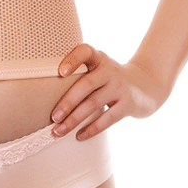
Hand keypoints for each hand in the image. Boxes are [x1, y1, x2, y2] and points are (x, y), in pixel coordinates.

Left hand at [50, 43, 170, 139]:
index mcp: (98, 58)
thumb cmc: (109, 78)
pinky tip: (79, 136)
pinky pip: (107, 119)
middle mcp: (109, 70)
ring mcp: (120, 86)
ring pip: (93, 104)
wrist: (146, 85)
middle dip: (67, 102)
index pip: (85, 51)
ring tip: (58, 131)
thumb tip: (42, 92)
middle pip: (85, 85)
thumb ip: (79, 73)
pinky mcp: (128, 103)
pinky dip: (92, 129)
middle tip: (53, 117)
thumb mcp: (98, 68)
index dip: (73, 59)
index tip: (61, 72)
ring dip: (74, 120)